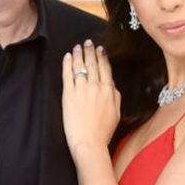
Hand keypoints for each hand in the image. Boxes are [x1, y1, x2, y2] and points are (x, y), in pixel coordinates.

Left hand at [62, 40, 120, 156]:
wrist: (89, 142)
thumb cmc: (103, 131)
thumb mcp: (117, 113)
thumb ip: (115, 96)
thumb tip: (111, 85)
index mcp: (109, 90)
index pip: (105, 68)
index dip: (102, 57)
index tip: (100, 49)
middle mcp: (96, 86)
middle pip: (92, 64)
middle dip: (90, 51)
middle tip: (87, 42)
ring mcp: (81, 89)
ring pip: (80, 66)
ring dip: (78, 54)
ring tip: (77, 47)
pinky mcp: (68, 94)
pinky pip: (67, 74)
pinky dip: (67, 63)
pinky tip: (67, 56)